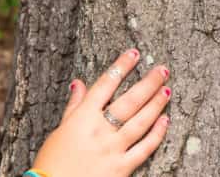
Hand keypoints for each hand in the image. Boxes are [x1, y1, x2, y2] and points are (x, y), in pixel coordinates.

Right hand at [32, 48, 171, 176]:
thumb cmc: (52, 162)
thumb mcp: (59, 130)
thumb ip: (74, 106)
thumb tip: (78, 83)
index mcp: (83, 118)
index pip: (105, 84)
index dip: (122, 66)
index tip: (134, 54)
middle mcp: (100, 130)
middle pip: (130, 101)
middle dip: (148, 83)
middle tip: (162, 70)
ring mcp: (113, 149)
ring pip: (141, 122)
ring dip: (156, 104)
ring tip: (167, 89)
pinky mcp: (122, 168)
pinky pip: (145, 148)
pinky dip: (157, 133)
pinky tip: (165, 120)